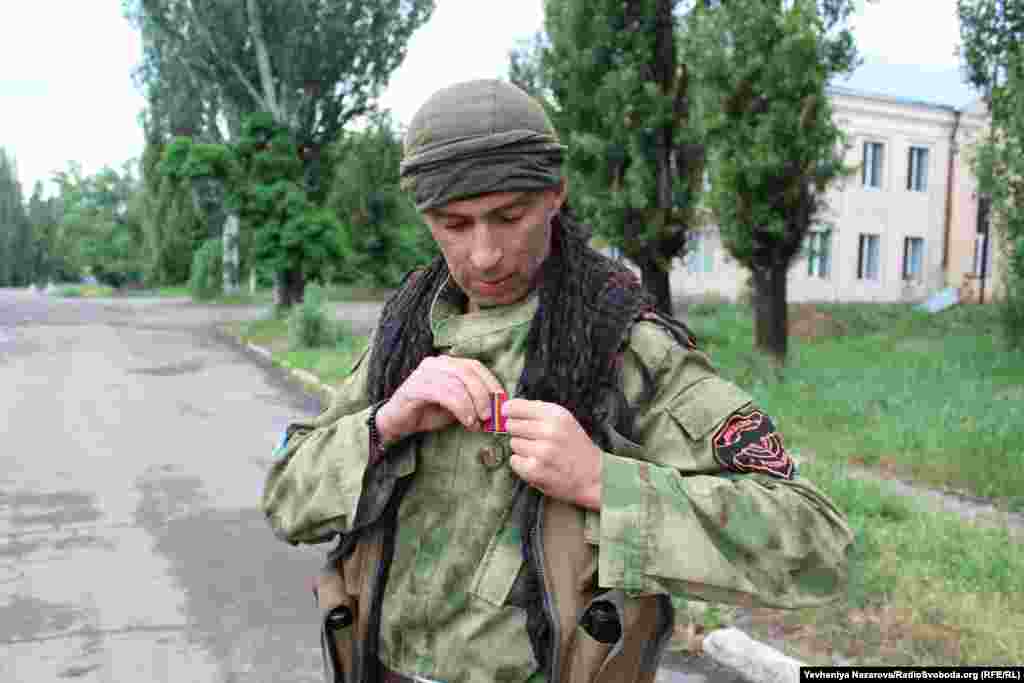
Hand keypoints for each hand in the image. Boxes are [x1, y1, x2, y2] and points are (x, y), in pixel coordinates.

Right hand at [376, 356, 504, 444]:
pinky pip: (445, 393)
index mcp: (447, 364)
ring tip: (477, 422)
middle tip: (491, 415)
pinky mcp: (415, 386)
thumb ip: (474, 404)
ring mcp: (424, 373)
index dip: (491, 382)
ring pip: (457, 382)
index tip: (503, 402)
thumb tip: (497, 411)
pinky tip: (467, 421)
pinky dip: (460, 408)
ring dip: (473, 404)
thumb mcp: (457, 409)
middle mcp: (436, 363)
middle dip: (484, 394)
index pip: (475, 366)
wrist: (396, 423)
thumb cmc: (427, 414)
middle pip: (468, 371)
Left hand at [502, 399, 602, 509]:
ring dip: (522, 449)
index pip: (515, 407)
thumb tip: (506, 406)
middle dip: (519, 432)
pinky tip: (537, 464)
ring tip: (540, 453)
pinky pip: (514, 461)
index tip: (508, 414)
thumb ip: (538, 411)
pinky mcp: (535, 470)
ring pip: (513, 443)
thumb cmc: (575, 445)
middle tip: (535, 439)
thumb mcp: (564, 419)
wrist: (592, 475)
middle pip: (511, 425)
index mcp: (556, 415)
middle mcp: (549, 431)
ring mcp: (542, 452)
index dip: (509, 411)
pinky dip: (522, 464)